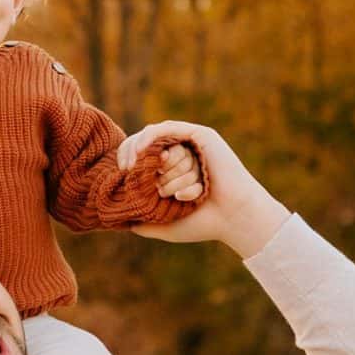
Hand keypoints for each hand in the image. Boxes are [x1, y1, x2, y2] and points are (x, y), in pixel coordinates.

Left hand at [115, 121, 289, 256]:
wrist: (234, 218)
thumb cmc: (203, 223)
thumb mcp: (165, 225)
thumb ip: (142, 223)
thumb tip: (120, 220)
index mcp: (171, 170)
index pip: (138, 154)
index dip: (124, 158)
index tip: (120, 174)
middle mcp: (180, 154)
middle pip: (143, 144)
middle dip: (136, 160)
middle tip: (128, 172)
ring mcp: (190, 143)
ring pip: (157, 142)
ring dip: (158, 167)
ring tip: (167, 191)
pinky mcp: (201, 135)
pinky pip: (167, 129)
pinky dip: (151, 138)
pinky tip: (144, 154)